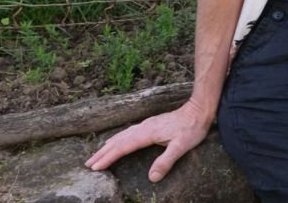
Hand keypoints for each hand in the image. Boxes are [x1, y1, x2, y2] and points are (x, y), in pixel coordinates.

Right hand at [84, 100, 213, 181]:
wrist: (199, 110)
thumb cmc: (192, 128)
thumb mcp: (182, 146)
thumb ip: (166, 161)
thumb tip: (152, 177)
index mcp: (147, 133)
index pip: (123, 147)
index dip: (108, 158)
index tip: (95, 167)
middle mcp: (143, 127)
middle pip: (118, 141)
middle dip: (102, 153)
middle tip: (88, 164)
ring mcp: (146, 125)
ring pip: (122, 136)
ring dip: (108, 146)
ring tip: (97, 155)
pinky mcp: (150, 124)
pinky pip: (128, 132)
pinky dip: (118, 139)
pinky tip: (117, 141)